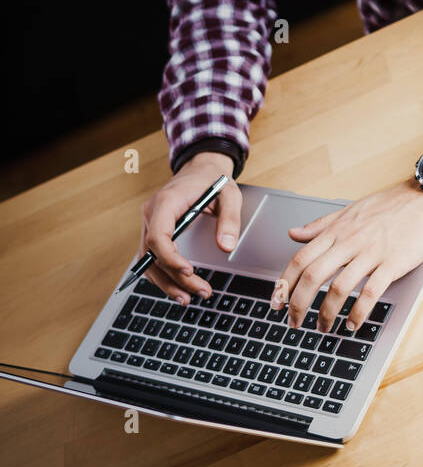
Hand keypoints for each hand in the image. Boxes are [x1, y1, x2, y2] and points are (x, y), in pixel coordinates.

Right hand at [136, 153, 242, 302]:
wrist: (200, 168)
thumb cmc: (212, 179)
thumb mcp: (229, 194)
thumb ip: (230, 219)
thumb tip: (226, 247)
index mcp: (166, 202)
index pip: (158, 236)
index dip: (170, 258)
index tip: (189, 272)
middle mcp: (151, 214)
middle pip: (153, 255)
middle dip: (175, 278)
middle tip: (202, 291)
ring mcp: (149, 224)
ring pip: (148, 261)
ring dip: (166, 283)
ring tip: (188, 298)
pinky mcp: (154, 232)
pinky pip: (152, 258)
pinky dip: (163, 275)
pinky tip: (178, 288)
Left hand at [270, 179, 422, 333]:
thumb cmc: (391, 204)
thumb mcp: (351, 210)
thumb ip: (321, 225)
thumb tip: (293, 233)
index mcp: (338, 230)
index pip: (301, 258)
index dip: (285, 282)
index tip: (277, 301)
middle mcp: (350, 241)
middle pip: (313, 275)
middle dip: (298, 303)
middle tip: (293, 322)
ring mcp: (371, 253)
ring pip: (339, 288)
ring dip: (326, 314)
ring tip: (323, 328)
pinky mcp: (393, 263)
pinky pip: (370, 293)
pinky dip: (358, 313)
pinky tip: (353, 325)